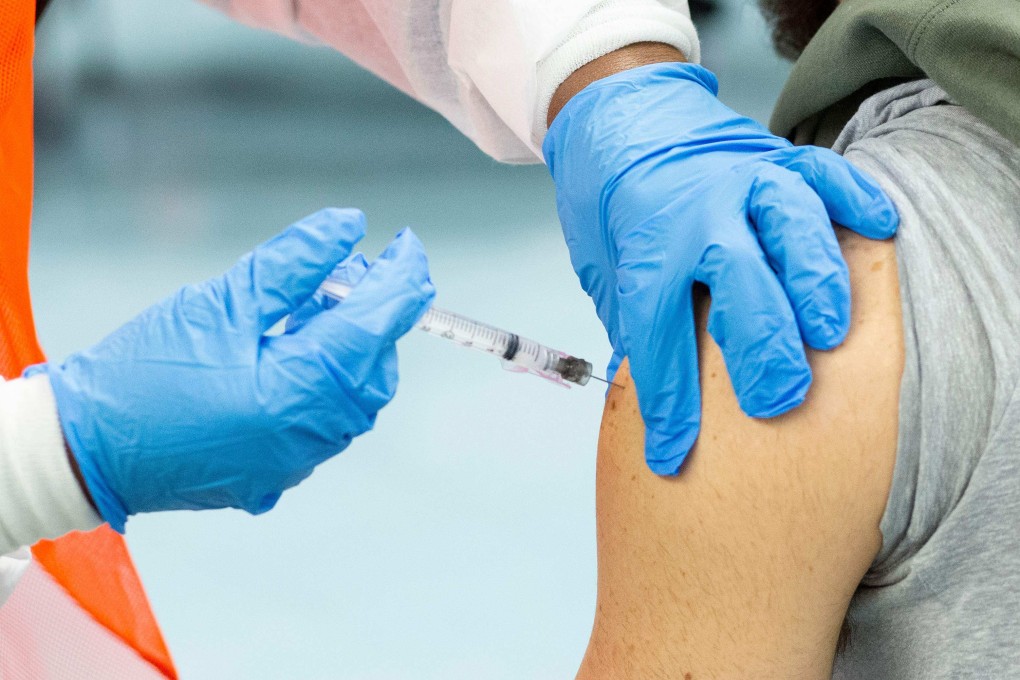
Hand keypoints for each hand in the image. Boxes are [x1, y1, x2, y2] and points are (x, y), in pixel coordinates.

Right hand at [30, 209, 433, 529]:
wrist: (84, 447)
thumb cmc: (143, 370)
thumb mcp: (220, 301)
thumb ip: (294, 263)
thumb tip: (350, 227)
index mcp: (299, 391)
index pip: (378, 325)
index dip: (403, 279)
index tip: (408, 246)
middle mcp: (309, 437)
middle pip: (374, 365)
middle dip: (373, 315)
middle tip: (344, 274)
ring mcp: (295, 463)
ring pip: (354, 398)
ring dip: (347, 349)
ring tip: (310, 310)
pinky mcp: (276, 475)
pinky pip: (323, 423)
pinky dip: (321, 382)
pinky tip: (290, 354)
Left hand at [543, 61, 896, 474]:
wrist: (619, 123)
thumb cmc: (617, 214)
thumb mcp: (608, 275)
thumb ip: (638, 326)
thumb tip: (659, 401)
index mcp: (647, 250)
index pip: (656, 335)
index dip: (666, 403)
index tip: (673, 457)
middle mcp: (699, 213)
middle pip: (738, 281)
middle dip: (761, 346)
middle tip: (777, 400)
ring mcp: (742, 181)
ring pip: (791, 225)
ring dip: (816, 281)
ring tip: (830, 332)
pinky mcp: (776, 158)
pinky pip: (825, 173)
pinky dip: (855, 199)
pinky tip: (878, 228)